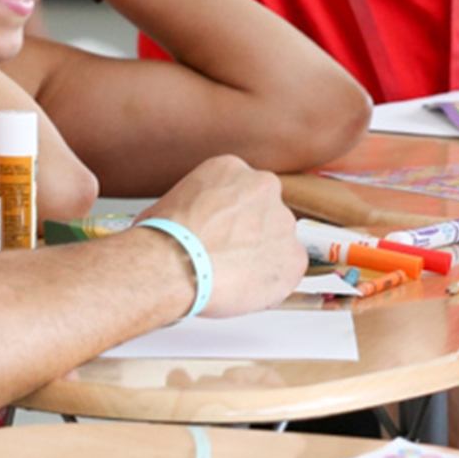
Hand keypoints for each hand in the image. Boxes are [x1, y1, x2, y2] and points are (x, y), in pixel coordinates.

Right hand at [136, 155, 304, 317]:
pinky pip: (288, 272)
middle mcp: (264, 187)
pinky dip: (271, 285)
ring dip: (260, 259)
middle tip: (226, 256)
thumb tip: (194, 225)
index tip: (222, 232)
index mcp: (232, 169)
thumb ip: (200, 206)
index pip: (243, 191)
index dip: (232, 218)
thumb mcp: (173, 201)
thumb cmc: (165, 239)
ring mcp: (283, 222)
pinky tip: (242, 289)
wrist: (174, 264)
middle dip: (250, 236)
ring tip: (229, 277)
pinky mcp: (293, 257)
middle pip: (265, 214)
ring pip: (277, 243)